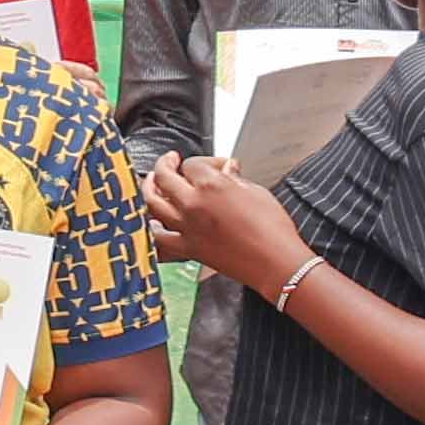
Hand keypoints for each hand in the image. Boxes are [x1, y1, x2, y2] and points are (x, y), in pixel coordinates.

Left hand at [137, 158, 308, 299]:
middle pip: (165, 176)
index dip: (205, 160)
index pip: (194, 163)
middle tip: (170, 160)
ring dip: (149, 188)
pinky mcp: (188, 248)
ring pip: (152, 203)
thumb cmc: (272, 230)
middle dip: (165, 164)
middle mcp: (193, 204)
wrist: (275, 263)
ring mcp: (187, 227)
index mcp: (212, 185)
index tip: (216, 165)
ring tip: (152, 181)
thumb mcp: (257, 192)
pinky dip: (152, 228)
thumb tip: (228, 170)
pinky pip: (159, 238)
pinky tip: (152, 222)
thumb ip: (235, 178)